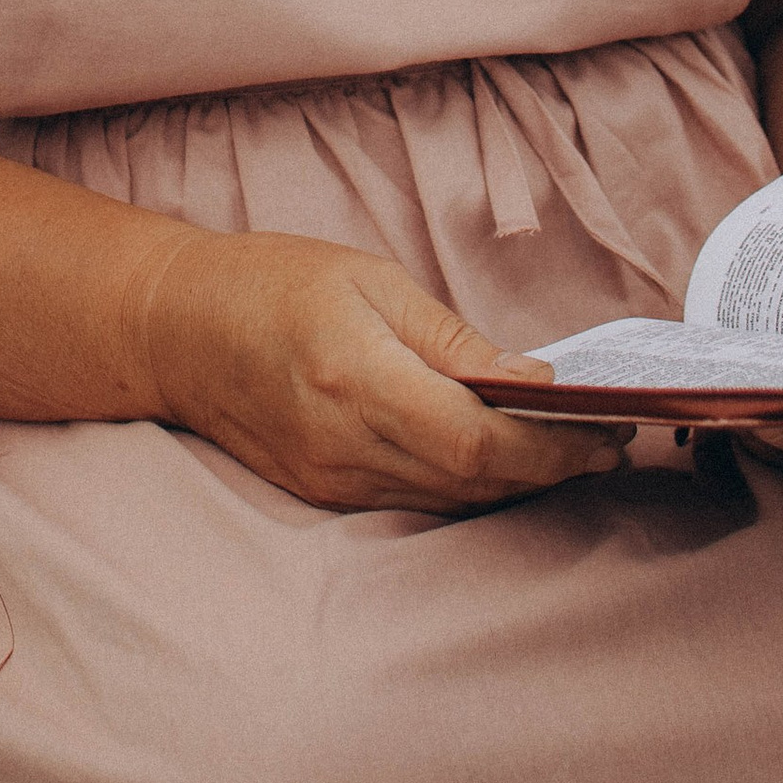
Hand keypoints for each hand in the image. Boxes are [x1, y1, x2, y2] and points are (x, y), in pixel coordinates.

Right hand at [136, 228, 629, 515]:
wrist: (176, 329)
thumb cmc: (274, 283)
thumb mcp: (371, 279)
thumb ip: (453, 338)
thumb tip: (534, 384)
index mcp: (360, 379)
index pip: (480, 444)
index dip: (553, 449)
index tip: (604, 429)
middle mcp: (346, 445)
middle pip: (475, 485)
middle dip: (551, 469)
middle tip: (606, 440)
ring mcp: (332, 480)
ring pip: (451, 502)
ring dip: (516, 483)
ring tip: (567, 449)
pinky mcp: (324, 492)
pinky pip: (415, 500)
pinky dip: (467, 485)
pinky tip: (497, 457)